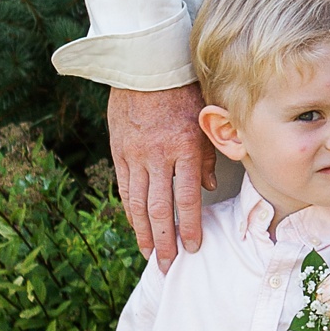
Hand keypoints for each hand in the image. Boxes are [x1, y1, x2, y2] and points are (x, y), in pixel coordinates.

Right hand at [109, 83, 215, 266]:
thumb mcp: (205, 119)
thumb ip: (209, 154)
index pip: (188, 198)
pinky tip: (135, 224)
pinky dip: (130, 209)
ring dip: (143, 232)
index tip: (193, 248)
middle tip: (168, 265)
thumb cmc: (184, 89)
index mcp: (184, 147)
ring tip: (149, 253)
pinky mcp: (119, 149)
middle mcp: (158, 155)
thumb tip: (210, 186)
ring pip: (138, 202)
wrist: (146, 64)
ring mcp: (135, 154)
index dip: (191, 227)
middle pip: (161, 208)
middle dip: (165, 241)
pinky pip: (124, 186)